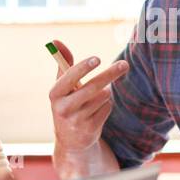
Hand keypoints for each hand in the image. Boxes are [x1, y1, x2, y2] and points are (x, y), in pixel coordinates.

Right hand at [48, 39, 127, 164]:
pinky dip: (106, 105)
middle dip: (110, 74)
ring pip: (102, 97)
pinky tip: (97, 111)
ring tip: (96, 97)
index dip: (82, 68)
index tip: (97, 59)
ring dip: (105, 92)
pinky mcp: (90, 129)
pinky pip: (107, 108)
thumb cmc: (67, 103)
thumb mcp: (62, 86)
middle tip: (124, 64)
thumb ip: (62, 63)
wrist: (70, 139)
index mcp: (55, 94)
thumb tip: (55, 40)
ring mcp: (77, 120)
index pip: (68, 78)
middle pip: (91, 87)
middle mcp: (63, 108)